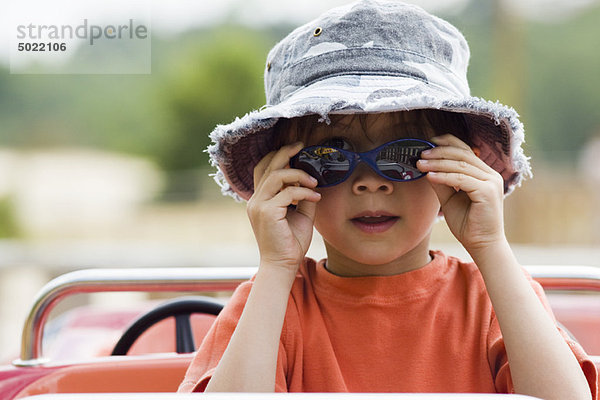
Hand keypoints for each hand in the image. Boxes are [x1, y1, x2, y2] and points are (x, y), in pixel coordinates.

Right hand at [247, 142, 320, 271]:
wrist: (282, 265)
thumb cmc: (290, 243)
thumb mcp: (300, 215)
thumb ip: (302, 197)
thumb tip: (312, 181)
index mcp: (260, 199)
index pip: (262, 168)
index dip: (277, 155)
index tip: (296, 149)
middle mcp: (256, 200)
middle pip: (267, 166)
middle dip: (285, 152)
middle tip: (301, 146)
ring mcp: (258, 205)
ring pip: (277, 175)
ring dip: (298, 174)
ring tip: (313, 182)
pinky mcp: (267, 212)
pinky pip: (288, 192)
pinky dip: (304, 192)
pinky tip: (315, 198)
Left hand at [417, 134, 505, 252]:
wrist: (482, 245)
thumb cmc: (467, 223)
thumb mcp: (450, 199)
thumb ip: (442, 182)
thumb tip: (426, 168)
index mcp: (484, 173)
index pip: (466, 150)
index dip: (448, 143)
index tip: (429, 142)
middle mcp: (490, 175)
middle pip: (463, 154)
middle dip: (439, 152)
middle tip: (421, 154)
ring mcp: (491, 182)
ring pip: (461, 165)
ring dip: (438, 163)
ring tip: (421, 164)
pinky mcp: (487, 191)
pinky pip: (461, 179)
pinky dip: (443, 176)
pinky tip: (430, 176)